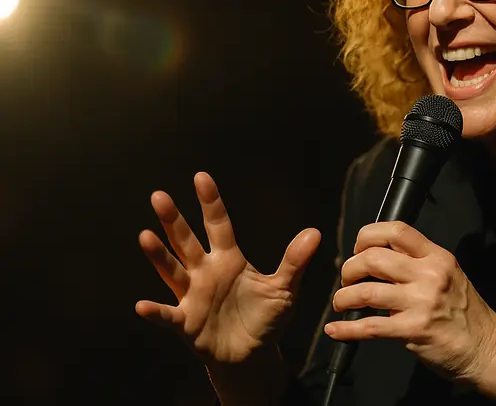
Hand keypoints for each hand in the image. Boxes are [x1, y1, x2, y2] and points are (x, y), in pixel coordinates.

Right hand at [135, 172, 320, 365]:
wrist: (253, 356)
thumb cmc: (266, 318)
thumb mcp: (285, 289)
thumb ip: (295, 261)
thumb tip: (314, 232)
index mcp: (230, 260)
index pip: (219, 225)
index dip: (211, 202)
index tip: (201, 177)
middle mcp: (206, 273)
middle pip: (187, 242)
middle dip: (173, 220)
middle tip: (159, 196)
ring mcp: (193, 297)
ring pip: (172, 271)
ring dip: (159, 255)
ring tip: (145, 236)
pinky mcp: (187, 323)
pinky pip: (169, 315)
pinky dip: (156, 312)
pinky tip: (142, 306)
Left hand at [324, 221, 495, 387]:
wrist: (487, 348)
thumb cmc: (466, 313)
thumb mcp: (450, 275)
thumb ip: (419, 264)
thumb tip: (377, 258)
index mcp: (437, 257)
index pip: (396, 230)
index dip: (368, 235)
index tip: (358, 249)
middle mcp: (429, 274)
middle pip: (373, 258)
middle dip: (350, 268)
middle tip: (347, 280)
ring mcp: (421, 302)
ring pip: (365, 291)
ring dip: (344, 298)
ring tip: (342, 304)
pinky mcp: (412, 330)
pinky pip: (369, 327)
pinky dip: (346, 329)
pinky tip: (335, 330)